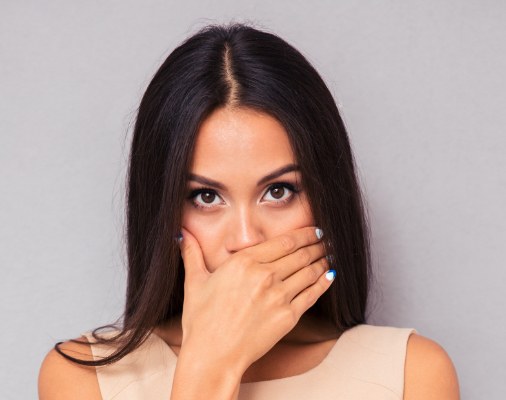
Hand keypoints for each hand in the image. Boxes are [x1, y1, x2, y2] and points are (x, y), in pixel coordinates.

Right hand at [177, 226, 334, 373]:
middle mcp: (264, 275)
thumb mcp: (194, 282)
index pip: (283, 242)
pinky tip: (330, 276)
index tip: (312, 230)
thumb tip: (182, 234)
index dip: (303, 234)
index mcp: (244, 262)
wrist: (213, 355)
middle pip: (300, 254)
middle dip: (316, 245)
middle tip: (325, 240)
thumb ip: (191, 254)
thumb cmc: (201, 320)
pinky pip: (311, 294)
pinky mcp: (288, 317)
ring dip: (322, 261)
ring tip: (329, 255)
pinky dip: (323, 283)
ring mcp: (278, 296)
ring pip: (308, 272)